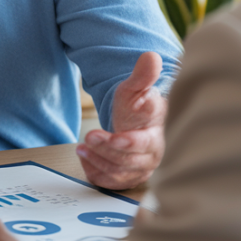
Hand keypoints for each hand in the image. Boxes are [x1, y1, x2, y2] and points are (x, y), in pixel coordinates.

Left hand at [77, 51, 166, 188]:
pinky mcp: (127, 178)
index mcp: (158, 134)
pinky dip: (95, 173)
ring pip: (118, 173)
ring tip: (82, 146)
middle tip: (88, 136)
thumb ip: (143, 75)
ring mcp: (140, 169)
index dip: (129, 142)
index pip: (145, 142)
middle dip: (106, 150)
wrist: (136, 123)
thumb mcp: (136, 88)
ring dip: (97, 160)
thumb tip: (151, 57)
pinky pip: (110, 183)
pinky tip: (85, 158)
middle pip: (128, 160)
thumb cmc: (137, 107)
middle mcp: (152, 156)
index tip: (115, 137)